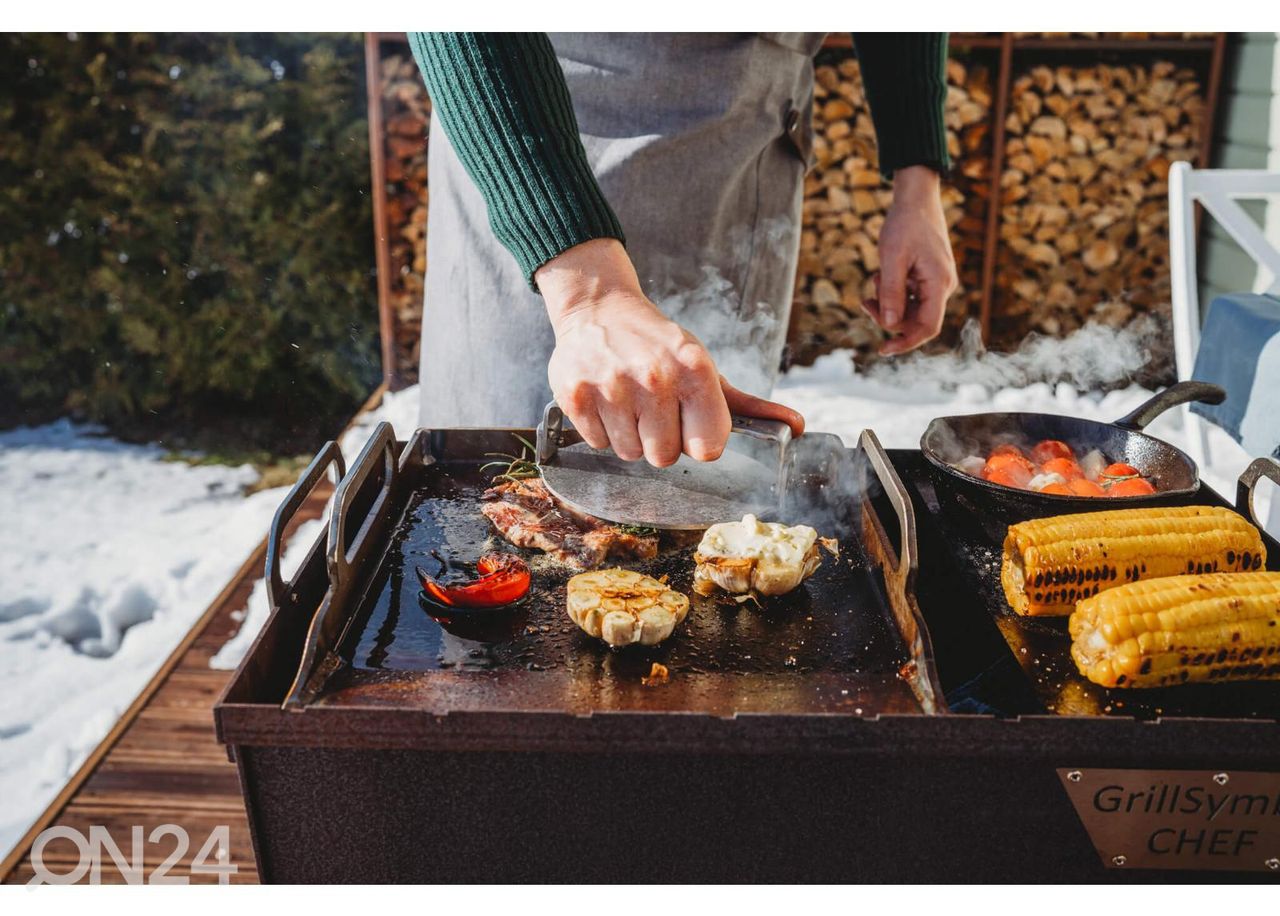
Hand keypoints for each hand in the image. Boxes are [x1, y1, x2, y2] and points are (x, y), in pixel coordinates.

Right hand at [537, 239, 803, 466]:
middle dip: (660, 442)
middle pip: (665, 457)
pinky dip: (601, 429)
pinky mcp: (576, 394)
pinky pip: (597, 442)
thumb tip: (797, 427)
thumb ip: (749, 405)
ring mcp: (612, 385)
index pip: (708, 448)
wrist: (599, 310)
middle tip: (653, 411)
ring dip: (630, 436)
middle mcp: (654, 376)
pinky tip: (605, 399)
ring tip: (628, 402)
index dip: (698, 442)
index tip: (689, 423)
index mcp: (694, 369)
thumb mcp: (706, 368)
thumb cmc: (661, 347)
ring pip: (629, 453)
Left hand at [862, 165, 958, 355]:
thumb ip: (891, 292)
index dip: (906, 342)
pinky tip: (881, 276)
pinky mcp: (929, 278)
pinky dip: (893, 293)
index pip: (928, 327)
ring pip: (910, 310)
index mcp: (939, 284)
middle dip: (888, 316)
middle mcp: (943, 287)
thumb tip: (889, 324)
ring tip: (874, 280)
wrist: (916, 200)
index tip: (883, 350)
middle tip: (864, 303)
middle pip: (916, 321)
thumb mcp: (891, 258)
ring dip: (888, 302)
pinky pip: (910, 297)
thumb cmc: (904, 225)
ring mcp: (937, 283)